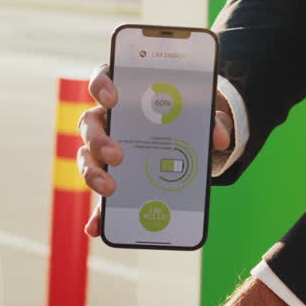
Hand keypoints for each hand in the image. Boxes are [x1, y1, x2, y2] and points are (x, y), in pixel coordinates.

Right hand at [78, 63, 234, 236]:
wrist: (190, 136)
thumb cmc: (187, 116)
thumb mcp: (202, 113)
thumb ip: (211, 120)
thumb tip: (218, 137)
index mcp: (126, 93)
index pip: (103, 78)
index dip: (102, 85)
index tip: (112, 98)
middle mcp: (109, 118)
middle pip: (90, 123)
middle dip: (99, 140)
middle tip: (118, 156)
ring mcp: (105, 148)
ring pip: (87, 157)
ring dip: (93, 174)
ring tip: (111, 190)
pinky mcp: (111, 177)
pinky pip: (98, 195)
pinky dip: (97, 214)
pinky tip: (96, 228)